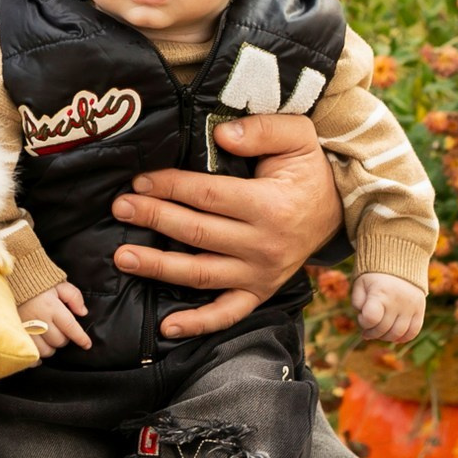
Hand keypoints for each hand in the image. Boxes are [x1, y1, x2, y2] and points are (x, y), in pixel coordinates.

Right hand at [20, 282, 91, 355]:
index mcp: (50, 306)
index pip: (70, 326)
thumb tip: (83, 312)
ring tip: (50, 338)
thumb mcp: (58, 284)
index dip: (81, 338)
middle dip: (64, 338)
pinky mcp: (17, 334)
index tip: (87, 344)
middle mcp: (38, 320)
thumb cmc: (37, 282)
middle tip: (61, 330)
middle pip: (59, 341)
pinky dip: (37, 357)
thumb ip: (74, 296)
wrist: (11, 282)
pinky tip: (40, 353)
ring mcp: (26, 329)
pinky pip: (30, 354)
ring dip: (51, 347)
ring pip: (46, 350)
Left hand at [112, 113, 340, 339]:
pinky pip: (227, 313)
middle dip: (154, 219)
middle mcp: (264, 246)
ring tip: (123, 257)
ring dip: (158, 267)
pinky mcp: (259, 292)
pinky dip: (197, 323)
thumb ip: (262, 129)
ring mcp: (260, 274)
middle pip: (198, 233)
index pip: (209, 196)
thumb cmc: (308, 170)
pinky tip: (166, 327)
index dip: (171, 187)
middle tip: (119, 209)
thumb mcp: (298, 136)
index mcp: (270, 206)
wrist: (337, 210)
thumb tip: (221, 136)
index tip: (140, 181)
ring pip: (201, 275)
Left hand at [349, 272, 427, 342]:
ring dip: (385, 337)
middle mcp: (398, 300)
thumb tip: (365, 323)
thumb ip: (358, 303)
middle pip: (383, 329)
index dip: (363, 322)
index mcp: (380, 292)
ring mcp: (411, 306)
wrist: (399, 262)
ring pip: (398, 334)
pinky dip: (402, 338)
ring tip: (380, 331)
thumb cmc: (375, 277)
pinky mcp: (420, 309)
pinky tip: (394, 336)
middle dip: (372, 333)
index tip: (362, 316)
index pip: (371, 318)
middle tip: (367, 330)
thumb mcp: (360, 284)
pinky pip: (413, 332)